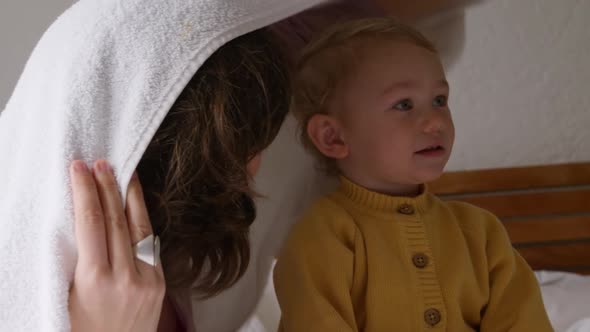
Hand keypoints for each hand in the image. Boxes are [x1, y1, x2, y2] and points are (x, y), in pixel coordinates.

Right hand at [68, 160, 164, 331]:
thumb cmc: (81, 330)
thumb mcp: (68, 295)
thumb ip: (76, 260)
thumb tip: (81, 218)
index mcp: (96, 280)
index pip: (91, 222)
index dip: (85, 190)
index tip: (79, 168)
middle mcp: (126, 276)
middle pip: (116, 218)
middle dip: (107, 186)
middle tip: (100, 162)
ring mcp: (147, 278)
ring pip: (139, 226)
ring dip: (129, 196)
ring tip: (122, 172)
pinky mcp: (160, 281)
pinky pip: (149, 243)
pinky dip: (141, 219)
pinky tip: (134, 204)